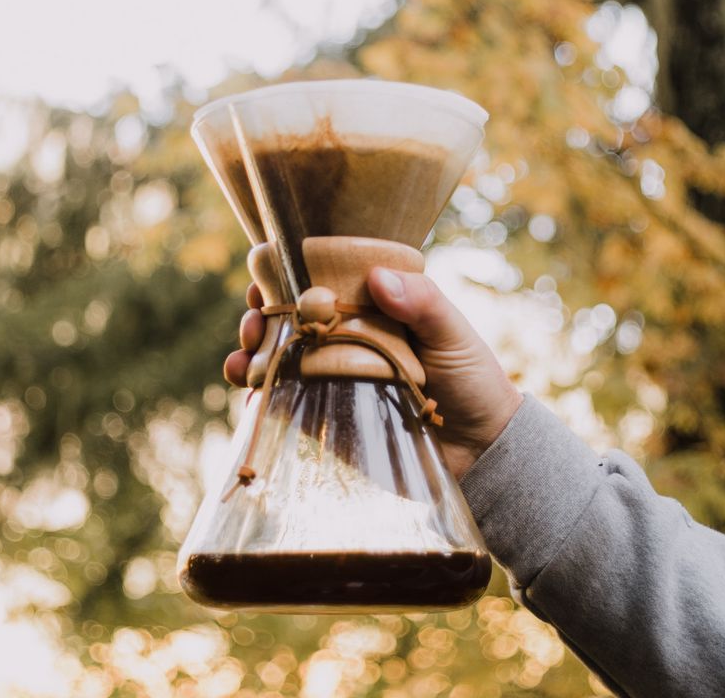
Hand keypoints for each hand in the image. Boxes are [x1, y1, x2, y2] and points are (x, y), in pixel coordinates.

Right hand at [223, 268, 522, 478]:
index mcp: (368, 309)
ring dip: (248, 353)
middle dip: (256, 316)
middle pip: (283, 318)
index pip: (315, 281)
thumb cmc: (473, 380)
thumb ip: (423, 304)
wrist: (481, 449)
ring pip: (274, 359)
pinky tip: (251, 391)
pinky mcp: (325, 419)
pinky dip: (258, 396)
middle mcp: (341, 340)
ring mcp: (329, 378)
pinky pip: (281, 404)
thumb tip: (379, 278)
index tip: (264, 275)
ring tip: (243, 360)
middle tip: (253, 322)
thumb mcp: (452, 334)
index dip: (282, 274)